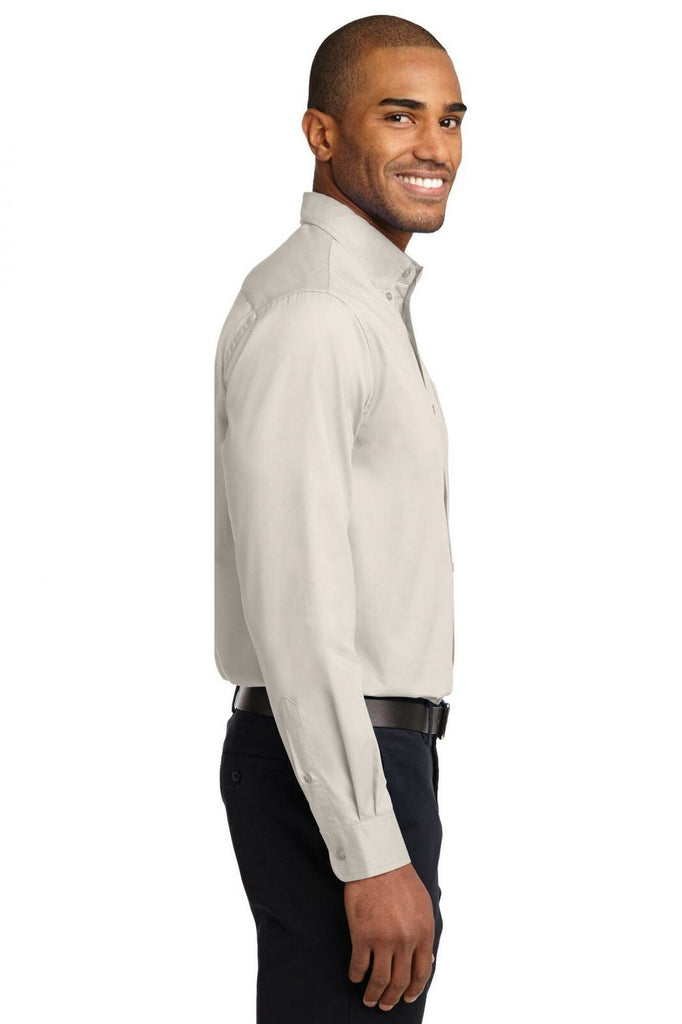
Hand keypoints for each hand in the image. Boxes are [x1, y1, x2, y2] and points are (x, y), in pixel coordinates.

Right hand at [344, 862, 434, 1010]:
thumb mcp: (423, 905)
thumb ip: (425, 932)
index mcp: (424, 932)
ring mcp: (383, 939)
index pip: (422, 972)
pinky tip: (355, 977)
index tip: (407, 997)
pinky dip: (357, 975)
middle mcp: (406, 940)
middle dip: (393, 998)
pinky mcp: (362, 935)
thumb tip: (428, 958)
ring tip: (369, 999)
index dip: (414, 989)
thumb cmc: (400, 879)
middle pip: (400, 981)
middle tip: (385, 1004)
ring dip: (374, 994)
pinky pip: (359, 965)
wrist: (378, 862)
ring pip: (380, 979)